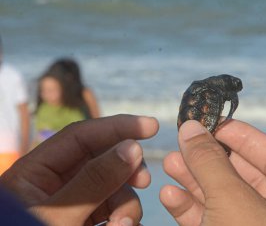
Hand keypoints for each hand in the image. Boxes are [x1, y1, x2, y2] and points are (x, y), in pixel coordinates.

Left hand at [0, 114, 158, 225]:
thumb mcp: (59, 216)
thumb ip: (94, 180)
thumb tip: (131, 147)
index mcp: (37, 170)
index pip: (82, 136)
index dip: (117, 126)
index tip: (151, 126)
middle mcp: (58, 182)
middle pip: (103, 160)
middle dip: (127, 170)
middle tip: (145, 181)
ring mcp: (74, 202)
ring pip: (113, 187)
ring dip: (126, 205)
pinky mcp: (86, 220)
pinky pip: (113, 210)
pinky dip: (123, 220)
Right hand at [160, 120, 265, 225]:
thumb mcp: (232, 201)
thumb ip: (211, 162)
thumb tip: (191, 127)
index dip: (244, 136)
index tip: (215, 123)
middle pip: (242, 176)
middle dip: (210, 158)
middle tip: (185, 141)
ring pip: (220, 199)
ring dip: (194, 181)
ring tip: (170, 163)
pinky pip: (207, 223)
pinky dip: (188, 209)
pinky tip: (170, 194)